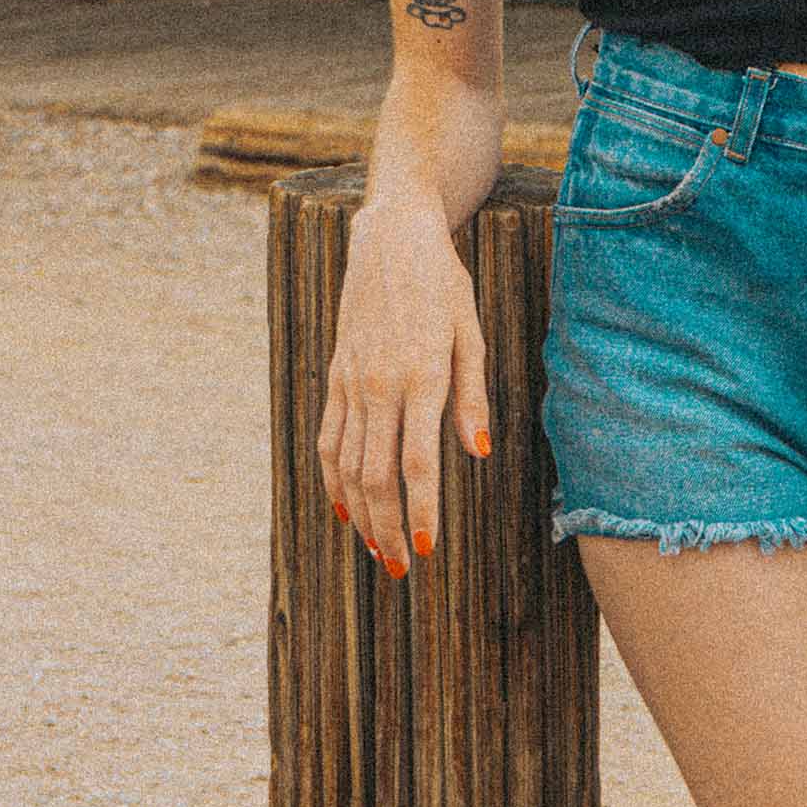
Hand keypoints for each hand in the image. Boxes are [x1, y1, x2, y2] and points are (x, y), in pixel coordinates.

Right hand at [316, 195, 493, 578]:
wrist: (390, 237)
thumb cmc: (442, 283)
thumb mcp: (470, 331)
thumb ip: (472, 396)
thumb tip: (478, 454)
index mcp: (421, 376)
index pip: (418, 463)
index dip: (421, 513)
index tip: (426, 552)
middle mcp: (380, 385)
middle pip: (376, 476)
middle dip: (387, 529)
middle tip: (399, 569)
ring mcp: (352, 382)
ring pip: (347, 466)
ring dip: (359, 514)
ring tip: (374, 549)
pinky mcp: (336, 374)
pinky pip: (328, 438)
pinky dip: (332, 478)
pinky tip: (342, 505)